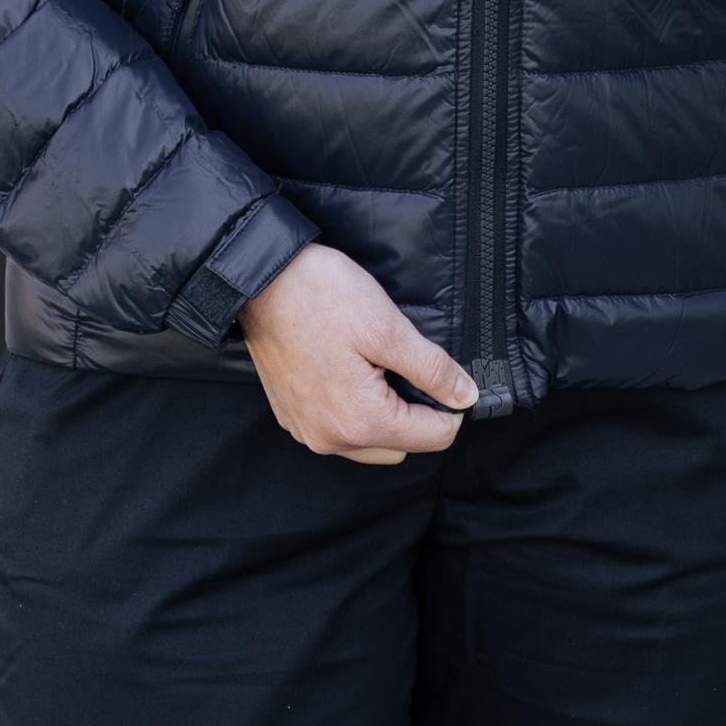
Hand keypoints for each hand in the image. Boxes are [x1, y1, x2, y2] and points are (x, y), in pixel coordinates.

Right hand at [235, 243, 478, 461]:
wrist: (259, 280)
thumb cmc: (323, 298)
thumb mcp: (388, 327)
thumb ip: (432, 369)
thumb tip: (466, 396)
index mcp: (362, 422)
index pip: (434, 437)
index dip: (451, 404)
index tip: (443, 372)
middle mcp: (332, 439)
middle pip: (403, 445)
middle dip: (417, 412)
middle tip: (407, 364)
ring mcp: (307, 431)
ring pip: (370, 442)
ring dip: (385, 414)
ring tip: (378, 366)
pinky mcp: (292, 416)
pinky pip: (339, 429)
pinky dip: (354, 410)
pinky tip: (349, 370)